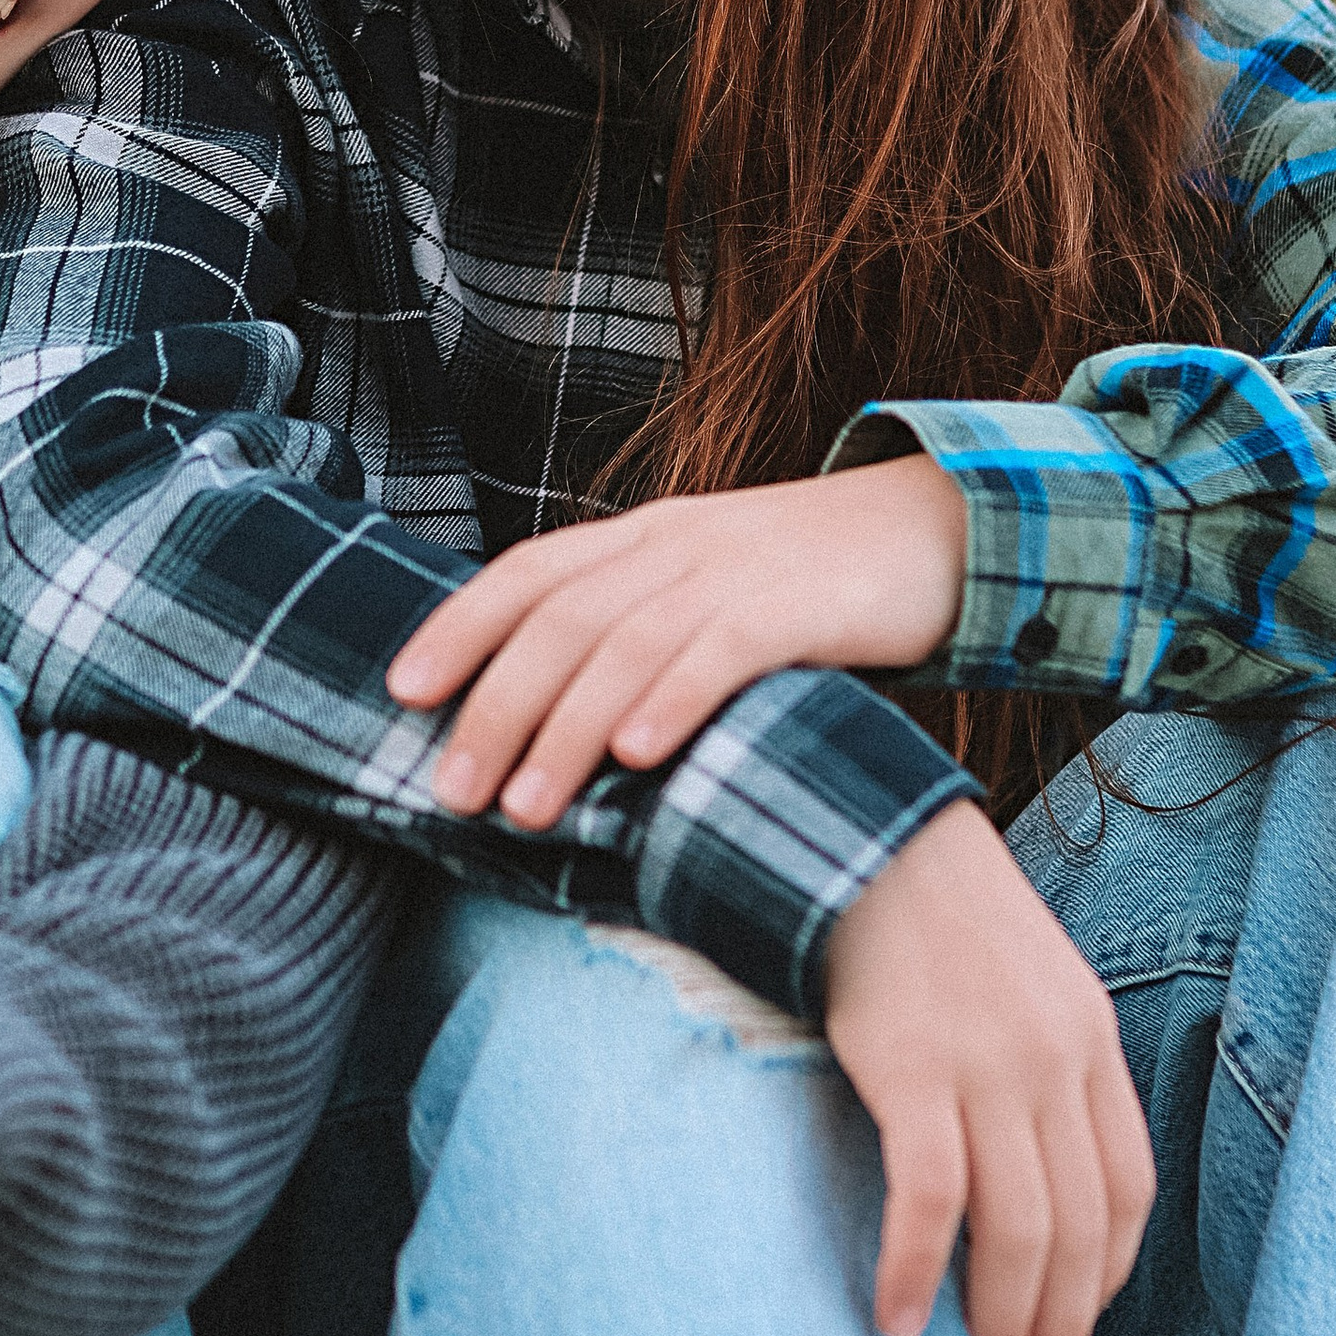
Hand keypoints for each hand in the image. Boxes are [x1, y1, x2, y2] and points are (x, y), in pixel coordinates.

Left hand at [385, 457, 967, 826]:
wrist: (934, 527)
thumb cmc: (807, 583)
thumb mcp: (705, 588)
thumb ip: (636, 631)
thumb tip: (544, 717)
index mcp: (640, 537)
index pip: (527, 574)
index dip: (458, 627)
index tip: (401, 692)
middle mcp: (671, 546)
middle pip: (557, 621)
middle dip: (493, 708)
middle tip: (449, 791)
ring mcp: (732, 572)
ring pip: (623, 644)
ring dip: (564, 730)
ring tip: (524, 808)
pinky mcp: (797, 606)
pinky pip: (720, 651)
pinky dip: (672, 702)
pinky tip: (638, 759)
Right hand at [823, 801, 1153, 1335]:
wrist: (861, 834)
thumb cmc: (936, 916)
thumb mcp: (1027, 981)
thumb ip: (1044, 1070)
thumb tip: (1032, 1182)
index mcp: (1090, 1040)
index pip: (1127, 1192)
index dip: (1106, 1279)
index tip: (1073, 1331)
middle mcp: (1054, 1060)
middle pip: (1079, 1232)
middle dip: (1061, 1333)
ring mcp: (986, 1064)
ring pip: (1017, 1231)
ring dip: (1001, 1325)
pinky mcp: (911, 1066)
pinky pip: (929, 1198)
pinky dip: (917, 1269)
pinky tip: (897, 1319)